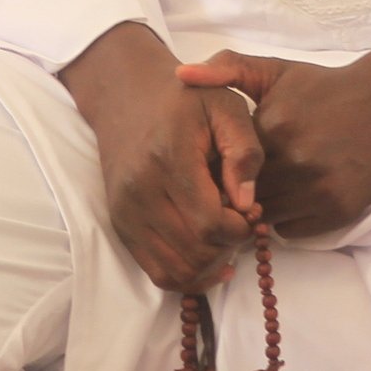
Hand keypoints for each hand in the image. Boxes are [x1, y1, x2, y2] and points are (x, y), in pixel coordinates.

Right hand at [60, 22, 262, 293]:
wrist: (127, 95)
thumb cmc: (186, 99)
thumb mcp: (227, 105)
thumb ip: (244, 151)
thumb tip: (247, 203)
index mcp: (169, 158)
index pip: (209, 223)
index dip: (239, 228)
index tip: (250, 210)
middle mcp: (141, 190)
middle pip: (194, 251)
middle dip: (227, 246)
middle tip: (239, 222)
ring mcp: (126, 211)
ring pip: (176, 270)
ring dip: (209, 264)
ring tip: (222, 237)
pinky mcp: (121, 224)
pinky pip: (157, 272)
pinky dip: (187, 275)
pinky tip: (207, 257)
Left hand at [178, 44, 370, 238]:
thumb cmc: (324, 87)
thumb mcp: (275, 70)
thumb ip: (227, 69)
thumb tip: (181, 75)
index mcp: (273, 129)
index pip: (225, 167)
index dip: (221, 168)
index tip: (223, 163)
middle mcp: (296, 163)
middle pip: (243, 196)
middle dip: (238, 191)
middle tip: (240, 181)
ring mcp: (319, 191)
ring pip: (266, 217)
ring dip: (263, 207)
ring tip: (267, 187)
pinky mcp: (339, 211)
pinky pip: (293, 230)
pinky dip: (288, 218)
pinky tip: (293, 195)